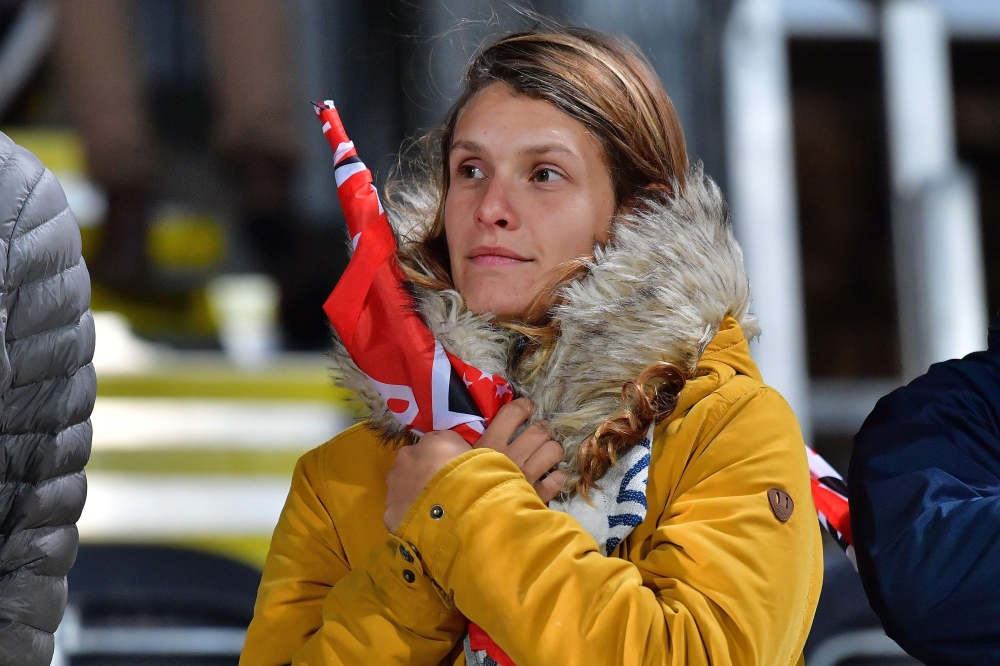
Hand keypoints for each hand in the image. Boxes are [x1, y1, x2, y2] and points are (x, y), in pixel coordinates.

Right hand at [383, 398, 567, 532]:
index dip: (522, 407)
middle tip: (540, 430)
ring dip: (552, 449)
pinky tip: (554, 476)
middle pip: (538, 431)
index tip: (528, 406)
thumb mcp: (435, 464)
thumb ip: (438, 448)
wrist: (467, 524)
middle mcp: (511, 456)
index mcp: (488, 445)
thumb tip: (434, 440)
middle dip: (542, 429)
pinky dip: (557, 477)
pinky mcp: (536, 497)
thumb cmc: (449, 492)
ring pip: (552, 451)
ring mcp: (526, 476)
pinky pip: (556, 482)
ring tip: (550, 450)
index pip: (510, 415)